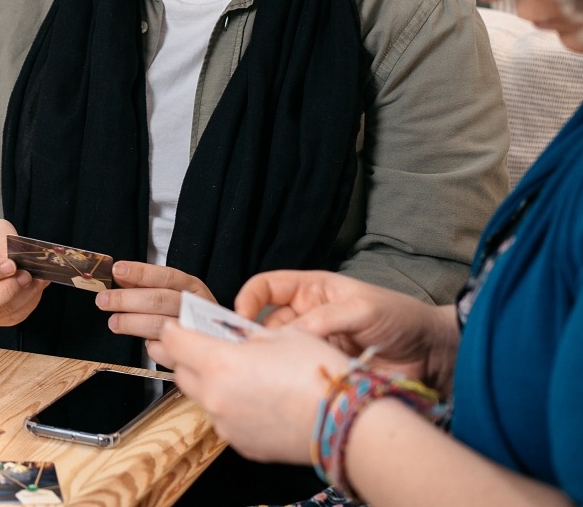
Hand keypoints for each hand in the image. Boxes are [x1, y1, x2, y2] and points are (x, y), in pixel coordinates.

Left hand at [95, 261, 214, 366]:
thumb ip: (148, 285)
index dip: (140, 273)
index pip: (166, 276)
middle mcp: (197, 307)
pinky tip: (145, 342)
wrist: (223, 343)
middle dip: (126, 300)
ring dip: (131, 323)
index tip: (117, 270)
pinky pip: (164, 351)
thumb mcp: (175, 293)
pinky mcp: (194, 356)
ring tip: (113, 322)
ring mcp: (197, 332)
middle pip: (159, 300)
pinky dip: (151, 347)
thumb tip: (120, 276)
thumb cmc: (190, 314)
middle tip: (103, 300)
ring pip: (160, 326)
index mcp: (193, 288)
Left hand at [159, 319, 345, 465]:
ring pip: (202, 398)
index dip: (172, 330)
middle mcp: (215, 397)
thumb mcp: (281, 335)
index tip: (172, 326)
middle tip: (190, 346)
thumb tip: (235, 337)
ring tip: (231, 372)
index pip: (175, 342)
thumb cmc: (319, 373)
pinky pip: (225, 420)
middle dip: (184, 357)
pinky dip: (230, 407)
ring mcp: (227, 425)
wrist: (349, 423)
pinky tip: (253, 398)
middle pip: (182, 373)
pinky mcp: (243, 445)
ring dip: (208, 383)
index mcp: (218, 363)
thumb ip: (247, 336)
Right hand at [236, 270, 458, 389]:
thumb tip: (287, 336)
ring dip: (272, 359)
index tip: (240, 317)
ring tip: (267, 370)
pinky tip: (285, 385)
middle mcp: (307, 317)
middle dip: (254, 335)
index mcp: (312, 291)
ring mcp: (313, 347)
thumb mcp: (362, 308)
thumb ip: (324, 319)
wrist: (433, 357)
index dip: (249, 298)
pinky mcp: (321, 372)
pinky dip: (288, 379)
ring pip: (278, 351)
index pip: (267, 287)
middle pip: (266, 323)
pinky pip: (296, 374)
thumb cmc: (400, 319)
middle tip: (248, 352)